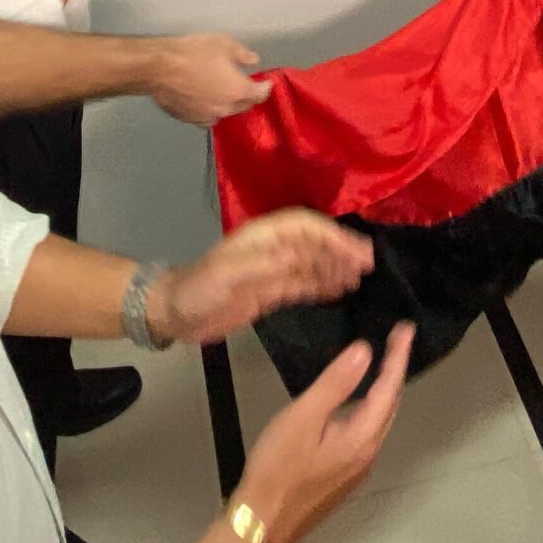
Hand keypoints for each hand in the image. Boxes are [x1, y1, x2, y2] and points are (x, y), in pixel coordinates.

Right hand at [147, 33, 270, 124]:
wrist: (159, 68)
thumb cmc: (193, 53)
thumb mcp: (223, 44)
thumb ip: (242, 54)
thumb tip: (253, 60)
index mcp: (238, 91)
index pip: (260, 94)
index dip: (265, 87)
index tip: (266, 82)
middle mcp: (226, 109)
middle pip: (244, 106)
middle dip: (248, 96)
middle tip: (245, 84)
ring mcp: (207, 117)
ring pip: (225, 113)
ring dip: (228, 104)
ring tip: (223, 92)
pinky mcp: (190, 120)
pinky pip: (206, 117)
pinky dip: (210, 109)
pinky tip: (204, 100)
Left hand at [154, 210, 374, 345]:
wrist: (174, 314)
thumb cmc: (196, 290)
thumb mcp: (224, 276)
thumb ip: (259, 265)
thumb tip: (295, 257)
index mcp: (262, 237)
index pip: (305, 227)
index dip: (332, 235)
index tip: (356, 250)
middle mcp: (271, 250)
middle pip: (313, 244)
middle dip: (341, 250)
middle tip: (369, 265)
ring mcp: (272, 271)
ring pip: (312, 264)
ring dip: (335, 268)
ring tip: (360, 279)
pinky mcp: (270, 292)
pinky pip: (303, 285)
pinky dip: (322, 285)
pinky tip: (340, 291)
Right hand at [233, 322, 413, 542]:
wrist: (260, 525)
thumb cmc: (278, 469)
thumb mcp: (302, 419)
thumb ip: (335, 385)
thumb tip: (365, 351)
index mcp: (362, 439)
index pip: (388, 389)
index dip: (398, 357)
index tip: (406, 328)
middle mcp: (367, 455)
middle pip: (389, 407)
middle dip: (394, 372)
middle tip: (394, 340)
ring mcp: (355, 470)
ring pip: (377, 422)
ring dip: (381, 392)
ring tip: (378, 365)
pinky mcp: (341, 478)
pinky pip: (364, 434)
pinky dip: (366, 410)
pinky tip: (351, 404)